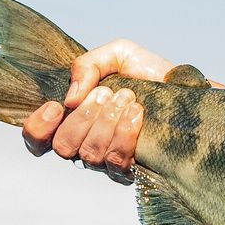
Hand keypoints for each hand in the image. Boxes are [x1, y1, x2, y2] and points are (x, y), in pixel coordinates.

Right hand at [20, 39, 174, 181]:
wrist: (187, 90)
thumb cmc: (149, 74)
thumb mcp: (116, 55)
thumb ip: (86, 65)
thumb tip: (71, 99)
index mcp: (74, 119)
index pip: (38, 139)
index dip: (38, 127)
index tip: (56, 106)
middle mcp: (86, 144)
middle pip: (63, 146)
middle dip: (84, 116)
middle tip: (107, 94)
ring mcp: (108, 160)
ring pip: (89, 154)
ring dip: (107, 122)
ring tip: (127, 98)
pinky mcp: (132, 169)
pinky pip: (116, 162)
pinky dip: (124, 133)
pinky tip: (137, 113)